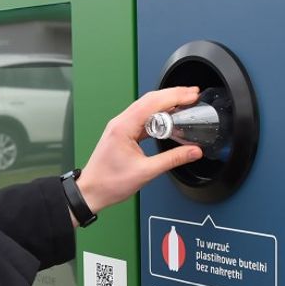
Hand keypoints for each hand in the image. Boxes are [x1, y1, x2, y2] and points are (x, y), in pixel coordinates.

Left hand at [76, 86, 203, 216]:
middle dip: (173, 94)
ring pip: (146, 106)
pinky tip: (168, 116)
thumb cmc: (109, 182)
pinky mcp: (122, 132)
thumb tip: (193, 151)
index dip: (175, 96)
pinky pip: (142, 116)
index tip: (191, 95)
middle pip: (150, 99)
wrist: (91, 191)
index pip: (153, 103)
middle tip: (192, 94)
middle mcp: (120, 122)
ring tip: (184, 101)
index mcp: (124, 127)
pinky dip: (158, 113)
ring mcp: (120, 126)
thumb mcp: (146, 172)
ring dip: (165, 102)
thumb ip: (172, 159)